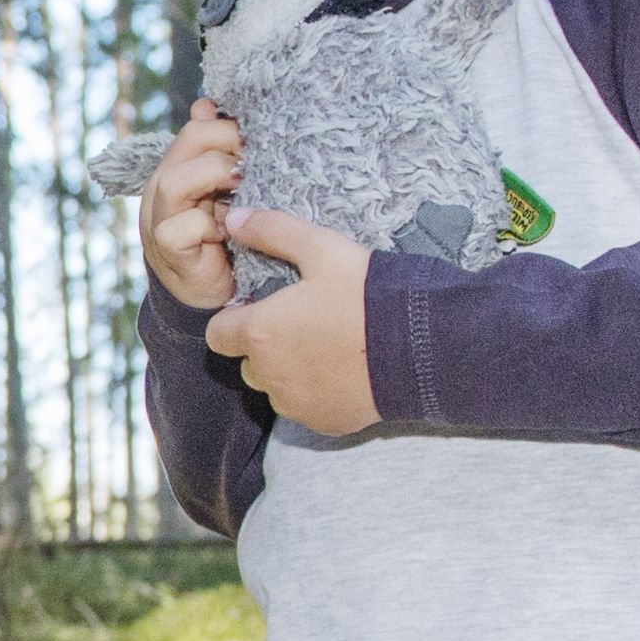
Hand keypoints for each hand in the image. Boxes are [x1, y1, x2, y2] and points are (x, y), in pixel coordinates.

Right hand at [134, 102, 247, 311]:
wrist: (211, 295)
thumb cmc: (226, 240)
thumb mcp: (230, 192)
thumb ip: (223, 154)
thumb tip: (208, 105)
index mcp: (179, 167)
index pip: (198, 128)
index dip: (231, 128)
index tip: (262, 142)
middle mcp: (162, 187)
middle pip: (189, 142)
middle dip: (229, 145)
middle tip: (257, 162)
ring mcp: (158, 218)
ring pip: (174, 182)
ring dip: (216, 180)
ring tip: (242, 189)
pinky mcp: (166, 249)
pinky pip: (180, 228)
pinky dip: (208, 226)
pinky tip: (229, 232)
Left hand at [202, 209, 379, 434]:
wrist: (422, 347)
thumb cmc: (368, 294)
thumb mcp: (322, 249)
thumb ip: (272, 231)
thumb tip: (232, 217)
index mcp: (260, 333)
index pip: (218, 333)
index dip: (236, 320)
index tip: (265, 308)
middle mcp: (270, 375)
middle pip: (248, 362)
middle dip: (265, 346)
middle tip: (303, 324)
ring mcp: (296, 404)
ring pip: (275, 388)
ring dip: (288, 372)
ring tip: (327, 347)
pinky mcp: (323, 423)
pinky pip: (305, 409)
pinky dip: (316, 394)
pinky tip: (345, 371)